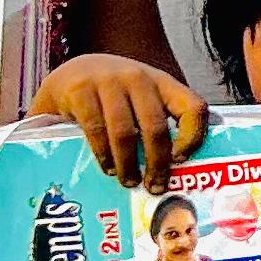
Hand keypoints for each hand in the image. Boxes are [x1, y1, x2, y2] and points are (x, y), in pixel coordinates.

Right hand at [34, 53, 204, 188]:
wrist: (68, 75)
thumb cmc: (111, 96)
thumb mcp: (139, 101)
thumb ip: (154, 125)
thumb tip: (172, 174)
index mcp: (162, 83)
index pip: (192, 107)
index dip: (193, 137)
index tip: (182, 160)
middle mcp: (138, 78)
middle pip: (156, 126)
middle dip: (157, 163)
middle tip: (154, 186)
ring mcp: (108, 81)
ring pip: (125, 132)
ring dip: (128, 164)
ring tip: (129, 181)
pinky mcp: (80, 90)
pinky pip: (96, 129)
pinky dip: (103, 154)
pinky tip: (107, 168)